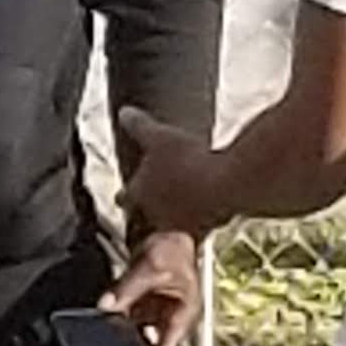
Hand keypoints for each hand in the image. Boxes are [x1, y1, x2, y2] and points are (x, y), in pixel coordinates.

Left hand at [102, 229, 199, 345]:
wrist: (165, 220)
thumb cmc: (174, 244)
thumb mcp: (152, 267)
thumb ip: (128, 288)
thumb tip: (106, 306)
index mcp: (184, 312)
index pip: (168, 343)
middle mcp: (168, 313)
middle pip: (148, 338)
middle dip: (132, 344)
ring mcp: (153, 306)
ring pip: (133, 326)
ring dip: (120, 329)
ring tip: (104, 337)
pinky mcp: (138, 297)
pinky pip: (123, 311)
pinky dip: (114, 314)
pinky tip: (101, 319)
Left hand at [115, 105, 231, 241]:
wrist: (225, 186)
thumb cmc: (187, 160)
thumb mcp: (159, 136)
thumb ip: (139, 126)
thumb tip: (124, 112)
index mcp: (140, 193)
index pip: (125, 198)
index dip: (124, 195)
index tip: (121, 195)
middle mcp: (156, 215)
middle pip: (145, 218)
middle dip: (146, 212)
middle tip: (151, 204)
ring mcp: (180, 227)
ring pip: (171, 225)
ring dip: (174, 218)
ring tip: (181, 208)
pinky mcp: (205, 232)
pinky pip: (198, 228)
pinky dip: (199, 221)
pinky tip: (207, 211)